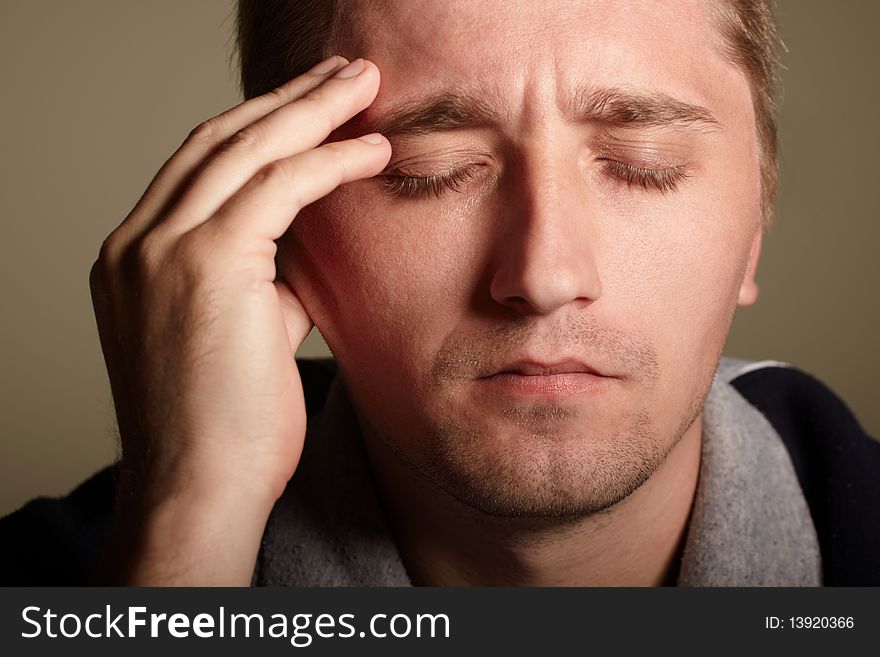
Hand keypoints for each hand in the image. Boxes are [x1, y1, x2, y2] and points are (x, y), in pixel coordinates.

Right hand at [88, 56, 389, 584]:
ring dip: (313, 110)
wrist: (198, 493)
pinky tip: (373, 148)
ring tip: (364, 86)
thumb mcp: (237, 337)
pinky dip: (329, 160)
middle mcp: (135, 242)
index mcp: (135, 257)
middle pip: (218, 140)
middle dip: (289, 100)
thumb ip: (260, 284)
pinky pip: (278, 186)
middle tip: (345, 73)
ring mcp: (160, 248)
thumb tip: (301, 254)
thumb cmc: (224, 431)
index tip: (313, 111)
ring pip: (245, 148)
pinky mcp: (204, 264)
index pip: (200, 167)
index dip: (261, 129)